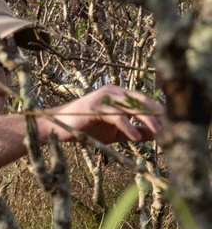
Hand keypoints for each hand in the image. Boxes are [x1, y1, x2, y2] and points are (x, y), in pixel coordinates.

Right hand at [42, 85, 162, 144]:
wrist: (59, 127)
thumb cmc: (86, 129)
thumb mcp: (115, 132)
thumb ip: (134, 131)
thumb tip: (156, 134)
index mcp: (119, 94)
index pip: (143, 100)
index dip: (157, 111)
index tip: (170, 124)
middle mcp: (113, 91)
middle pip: (141, 101)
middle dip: (156, 115)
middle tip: (169, 128)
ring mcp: (104, 97)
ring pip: (132, 107)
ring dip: (146, 121)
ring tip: (158, 133)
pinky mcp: (96, 106)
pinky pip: (117, 116)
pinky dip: (128, 126)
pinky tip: (136, 137)